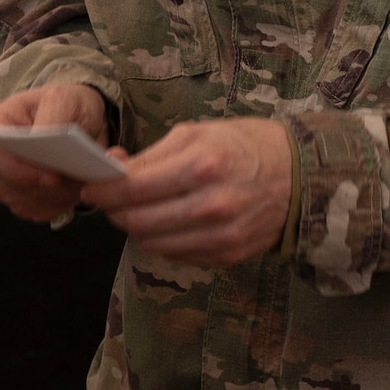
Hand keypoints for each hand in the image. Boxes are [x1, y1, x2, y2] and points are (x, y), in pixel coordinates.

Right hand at [0, 84, 108, 223]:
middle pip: (2, 182)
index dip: (18, 169)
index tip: (52, 176)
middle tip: (74, 180)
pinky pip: (30, 211)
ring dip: (51, 196)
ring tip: (76, 182)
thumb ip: (51, 117)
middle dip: (41, 187)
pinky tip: (69, 192)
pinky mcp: (14, 197)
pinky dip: (54, 205)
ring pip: (18, 200)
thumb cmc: (64, 105)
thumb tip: (41, 140)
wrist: (78, 121)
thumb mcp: (64, 100)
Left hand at [81, 117, 292, 265]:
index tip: (89, 186)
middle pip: (137, 220)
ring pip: (153, 243)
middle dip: (114, 210)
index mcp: (202, 165)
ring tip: (137, 209)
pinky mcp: (227, 255)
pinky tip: (166, 222)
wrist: (299, 175)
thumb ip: (150, 156)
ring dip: (136, 227)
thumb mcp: (196, 133)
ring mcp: (221, 234)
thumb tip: (111, 168)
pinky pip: (177, 255)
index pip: (132, 188)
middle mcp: (211, 205)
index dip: (102, 190)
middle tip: (109, 199)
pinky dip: (162, 240)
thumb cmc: (243, 145)